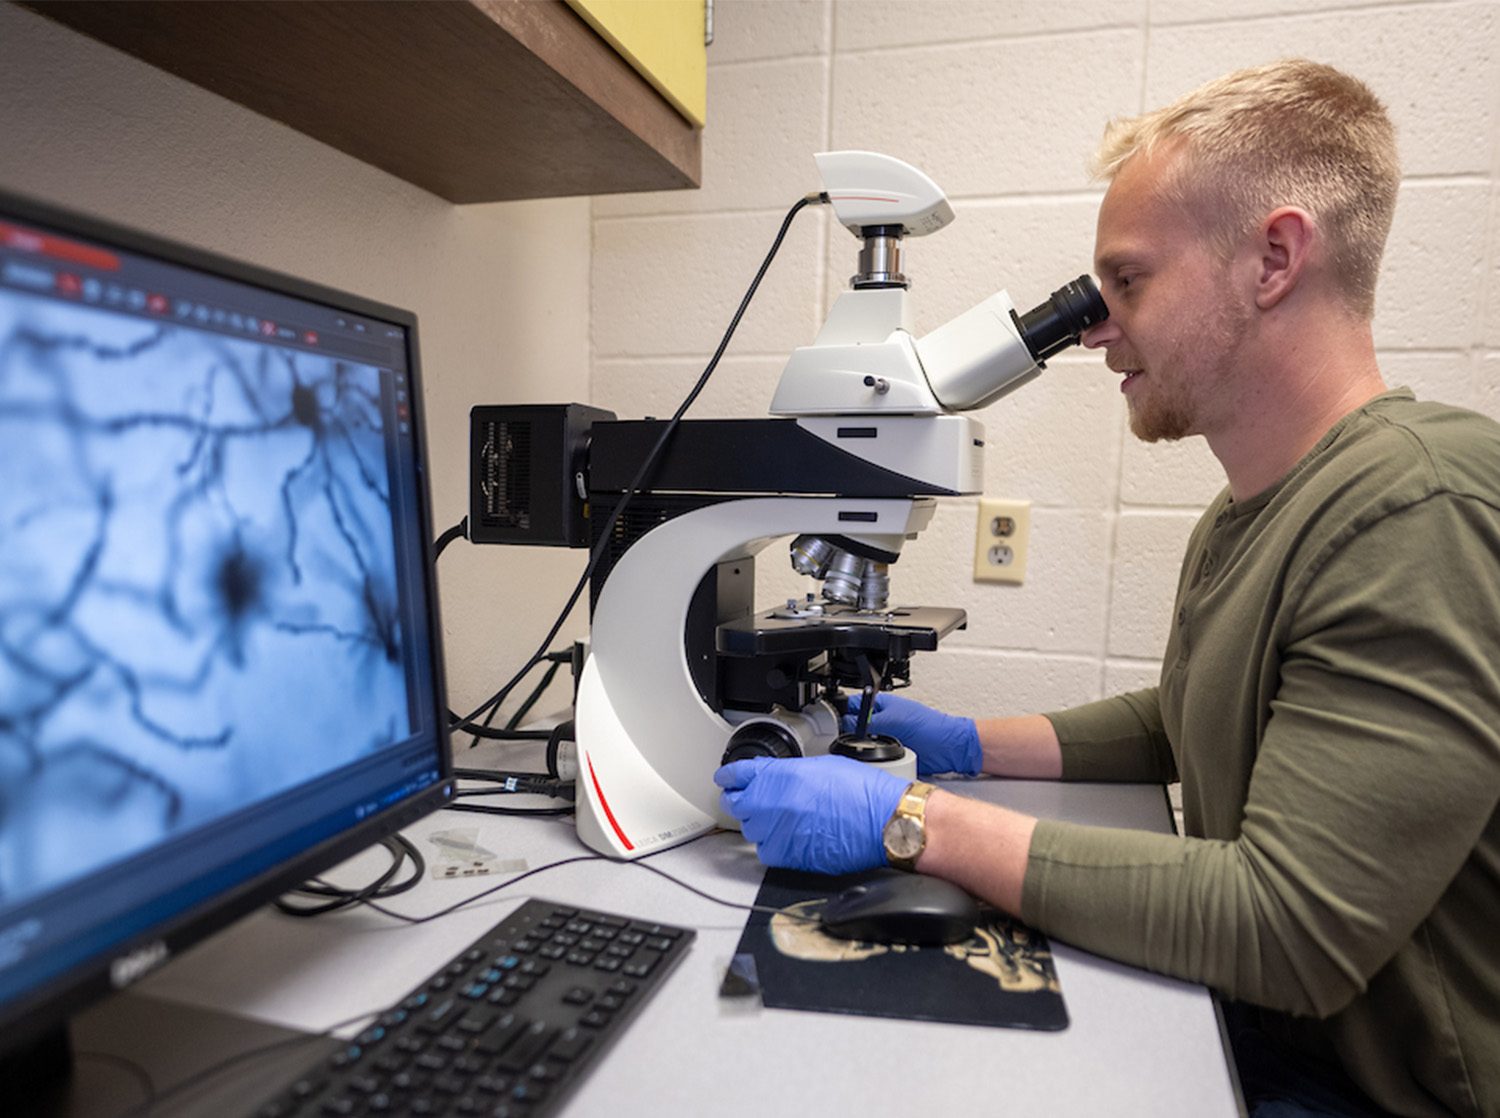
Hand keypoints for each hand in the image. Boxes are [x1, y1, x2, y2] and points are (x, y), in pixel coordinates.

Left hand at [714, 755, 907, 873]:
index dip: (729, 776)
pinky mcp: (789, 857)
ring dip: (760, 824)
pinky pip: (767, 852)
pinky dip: (773, 845)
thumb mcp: (821, 765)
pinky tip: (789, 837)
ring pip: (751, 830)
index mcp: (780, 777)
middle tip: (750, 799)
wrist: (883, 821)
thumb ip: (788, 773)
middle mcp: (773, 805)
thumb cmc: (862, 792)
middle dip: (742, 800)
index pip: (737, 775)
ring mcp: (779, 833)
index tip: (726, 779)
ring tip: (781, 819)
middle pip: (736, 805)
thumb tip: (772, 778)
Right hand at [842, 693, 981, 775]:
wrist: (949, 748)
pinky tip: (871, 761)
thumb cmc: (930, 726)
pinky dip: (871, 760)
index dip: (841, 713)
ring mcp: (886, 737)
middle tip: (844, 741)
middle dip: (848, 733)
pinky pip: (874, 757)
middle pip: (855, 726)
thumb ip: (867, 722)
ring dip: (859, 748)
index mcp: (880, 705)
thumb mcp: (893, 720)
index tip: (832, 724)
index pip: (854, 706)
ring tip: (859, 751)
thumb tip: (845, 724)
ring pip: (862, 743)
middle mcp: (881, 721)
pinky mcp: (891, 753)